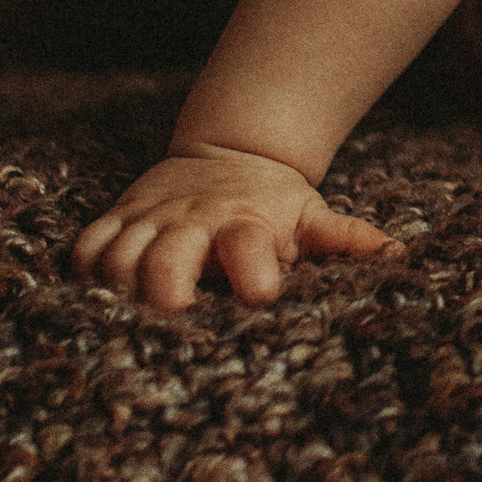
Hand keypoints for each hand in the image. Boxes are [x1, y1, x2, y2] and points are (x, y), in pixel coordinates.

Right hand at [73, 144, 395, 309]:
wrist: (227, 152)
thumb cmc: (274, 204)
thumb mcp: (312, 216)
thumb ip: (347, 239)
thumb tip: (397, 254)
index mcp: (246, 222)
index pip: (246, 244)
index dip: (251, 270)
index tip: (260, 297)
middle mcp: (194, 220)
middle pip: (165, 258)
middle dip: (164, 295)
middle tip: (172, 329)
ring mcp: (151, 219)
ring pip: (116, 257)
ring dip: (118, 293)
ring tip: (127, 330)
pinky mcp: (118, 219)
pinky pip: (85, 248)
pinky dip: (84, 275)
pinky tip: (94, 304)